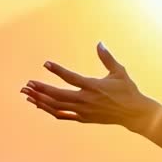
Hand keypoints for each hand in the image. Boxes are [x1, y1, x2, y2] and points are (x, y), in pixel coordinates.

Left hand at [21, 43, 159, 129]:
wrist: (134, 114)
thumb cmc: (127, 90)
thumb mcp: (119, 72)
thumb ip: (107, 58)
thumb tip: (99, 43)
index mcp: (93, 86)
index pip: (71, 77)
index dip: (57, 70)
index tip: (45, 64)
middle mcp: (86, 100)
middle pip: (58, 95)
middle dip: (41, 89)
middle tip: (27, 84)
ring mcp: (83, 111)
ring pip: (57, 106)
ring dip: (41, 100)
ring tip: (27, 95)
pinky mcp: (83, 118)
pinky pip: (62, 115)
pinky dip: (49, 110)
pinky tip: (39, 104)